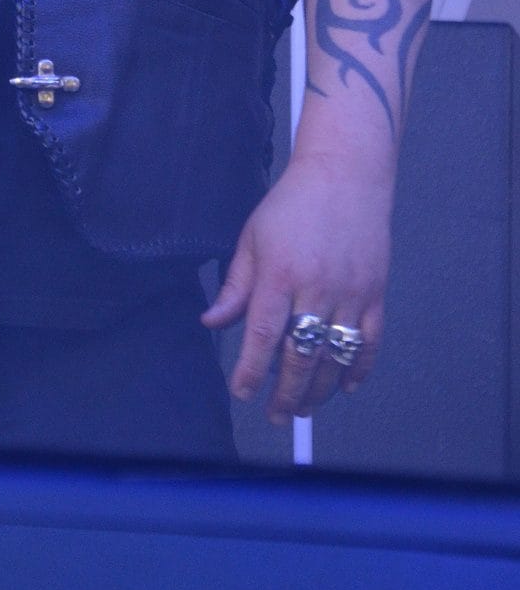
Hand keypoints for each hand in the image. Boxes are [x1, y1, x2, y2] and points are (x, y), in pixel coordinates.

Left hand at [199, 153, 391, 424]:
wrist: (345, 175)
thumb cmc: (292, 204)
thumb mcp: (252, 237)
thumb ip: (236, 285)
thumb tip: (213, 323)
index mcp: (279, 273)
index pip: (261, 335)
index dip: (251, 371)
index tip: (242, 393)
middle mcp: (316, 288)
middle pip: (300, 356)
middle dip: (285, 393)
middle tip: (275, 414)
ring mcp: (350, 293)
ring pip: (335, 357)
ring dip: (319, 390)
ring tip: (303, 408)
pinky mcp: (375, 293)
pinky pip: (369, 343)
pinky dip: (358, 370)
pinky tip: (344, 387)